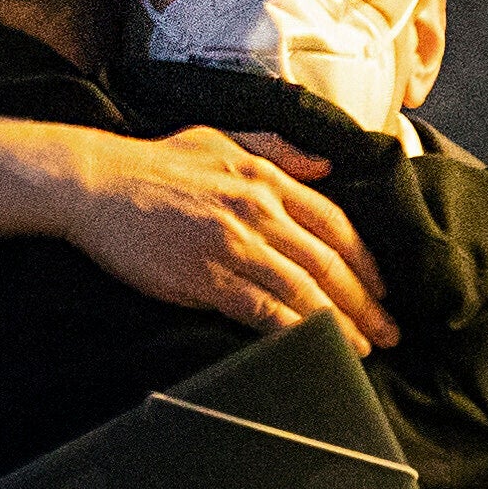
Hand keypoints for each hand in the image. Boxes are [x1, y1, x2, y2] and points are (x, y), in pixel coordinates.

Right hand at [0, 122, 398, 351]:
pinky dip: (298, 332)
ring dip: (343, 324)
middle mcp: (259, 210)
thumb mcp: (219, 139)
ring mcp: (236, 244)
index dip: (366, 259)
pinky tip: (318, 349)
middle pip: (330, 262)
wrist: (95, 183)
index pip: (335, 222)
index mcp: (266, 177)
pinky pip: (266, 311)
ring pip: (306, 290)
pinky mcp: (209, 276)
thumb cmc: (152, 163)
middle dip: (367, 302)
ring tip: (366, 349)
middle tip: (391, 331)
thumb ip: (276, 151)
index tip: (383, 287)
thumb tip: (325, 165)